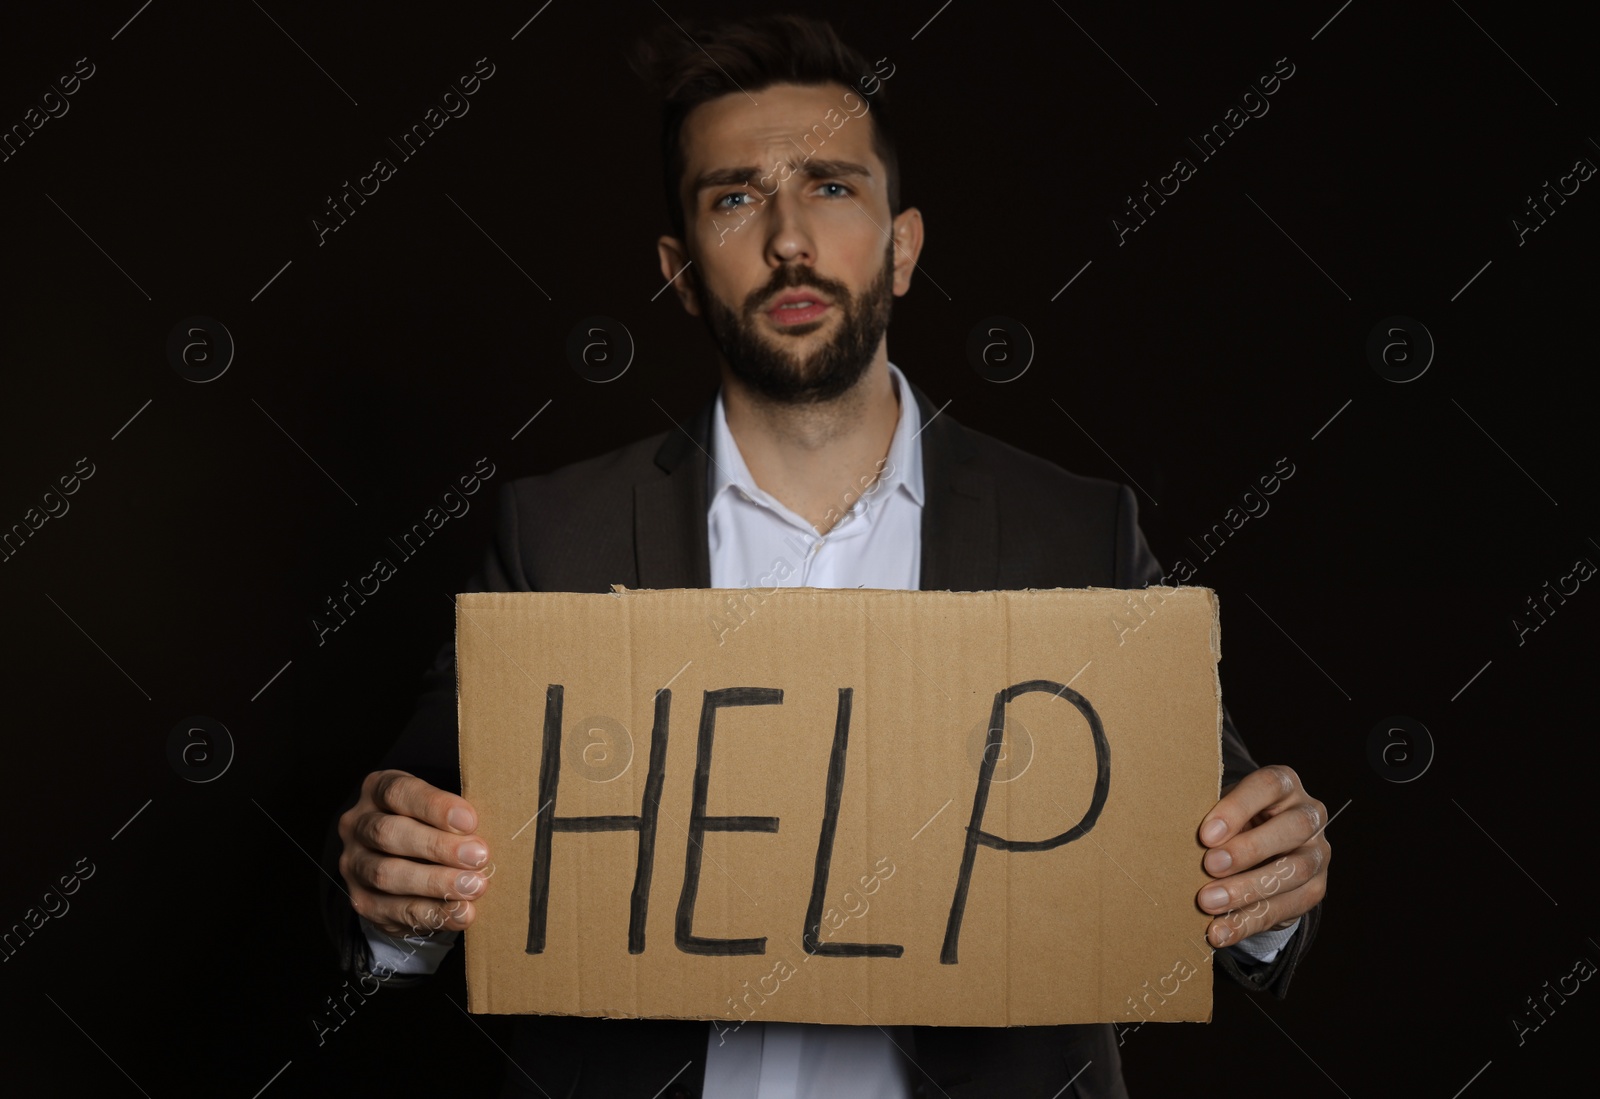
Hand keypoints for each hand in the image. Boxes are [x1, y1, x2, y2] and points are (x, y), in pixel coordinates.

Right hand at [337, 769, 492, 936]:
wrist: (408, 863)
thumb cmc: (434, 825)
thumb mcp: (441, 808)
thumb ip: (458, 815)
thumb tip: (496, 827)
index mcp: (378, 790)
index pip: (399, 792)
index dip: (435, 807)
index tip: (470, 821)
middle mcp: (358, 825)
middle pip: (389, 833)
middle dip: (438, 846)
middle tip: (478, 857)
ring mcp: (355, 865)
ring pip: (388, 874)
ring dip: (436, 883)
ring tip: (474, 887)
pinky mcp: (362, 901)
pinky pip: (395, 910)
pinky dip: (432, 913)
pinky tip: (462, 912)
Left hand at [1195, 764, 1329, 948]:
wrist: (1261, 851)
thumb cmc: (1232, 822)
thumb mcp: (1223, 812)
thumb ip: (1211, 823)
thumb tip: (1176, 846)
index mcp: (1284, 785)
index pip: (1269, 786)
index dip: (1238, 808)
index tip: (1206, 835)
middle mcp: (1309, 814)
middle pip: (1292, 828)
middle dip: (1249, 849)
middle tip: (1209, 867)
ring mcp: (1318, 852)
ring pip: (1295, 870)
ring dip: (1249, 889)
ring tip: (1209, 903)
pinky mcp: (1315, 889)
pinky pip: (1287, 908)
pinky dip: (1249, 921)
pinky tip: (1220, 930)